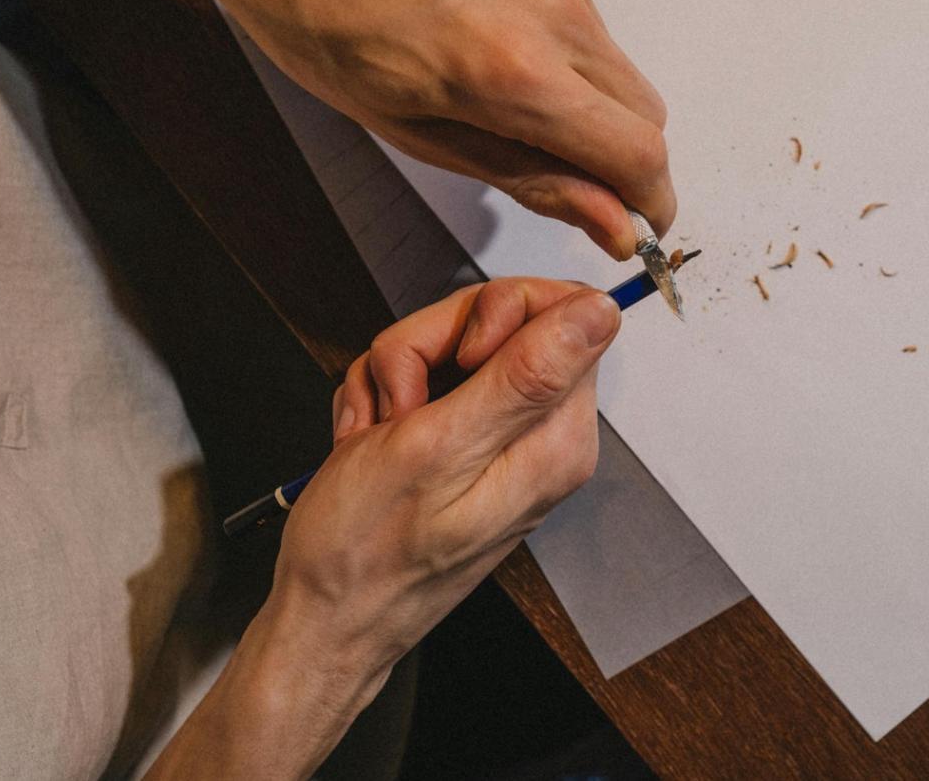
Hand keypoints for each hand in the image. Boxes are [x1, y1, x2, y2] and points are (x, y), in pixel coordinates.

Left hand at [50, 0, 674, 258]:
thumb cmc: (312, 12)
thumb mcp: (413, 128)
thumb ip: (529, 178)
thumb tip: (609, 221)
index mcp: (511, 70)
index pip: (639, 154)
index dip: (650, 202)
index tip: (639, 223)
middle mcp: (551, 6)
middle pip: (645, 111)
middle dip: (617, 154)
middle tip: (559, 169)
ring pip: (617, 61)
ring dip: (583, 94)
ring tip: (495, 84)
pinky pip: (586, 8)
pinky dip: (557, 37)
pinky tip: (488, 27)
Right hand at [146, 279, 618, 777]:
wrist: (326, 617)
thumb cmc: (367, 552)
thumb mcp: (438, 448)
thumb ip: (525, 376)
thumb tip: (602, 314)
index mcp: (558, 437)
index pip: (567, 312)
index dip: (496, 312)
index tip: (455, 353)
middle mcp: (545, 436)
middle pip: (506, 320)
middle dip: (432, 342)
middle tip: (400, 399)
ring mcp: (506, 438)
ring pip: (457, 344)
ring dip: (399, 371)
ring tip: (377, 429)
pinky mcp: (470, 441)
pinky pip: (433, 378)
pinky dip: (388, 395)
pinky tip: (370, 438)